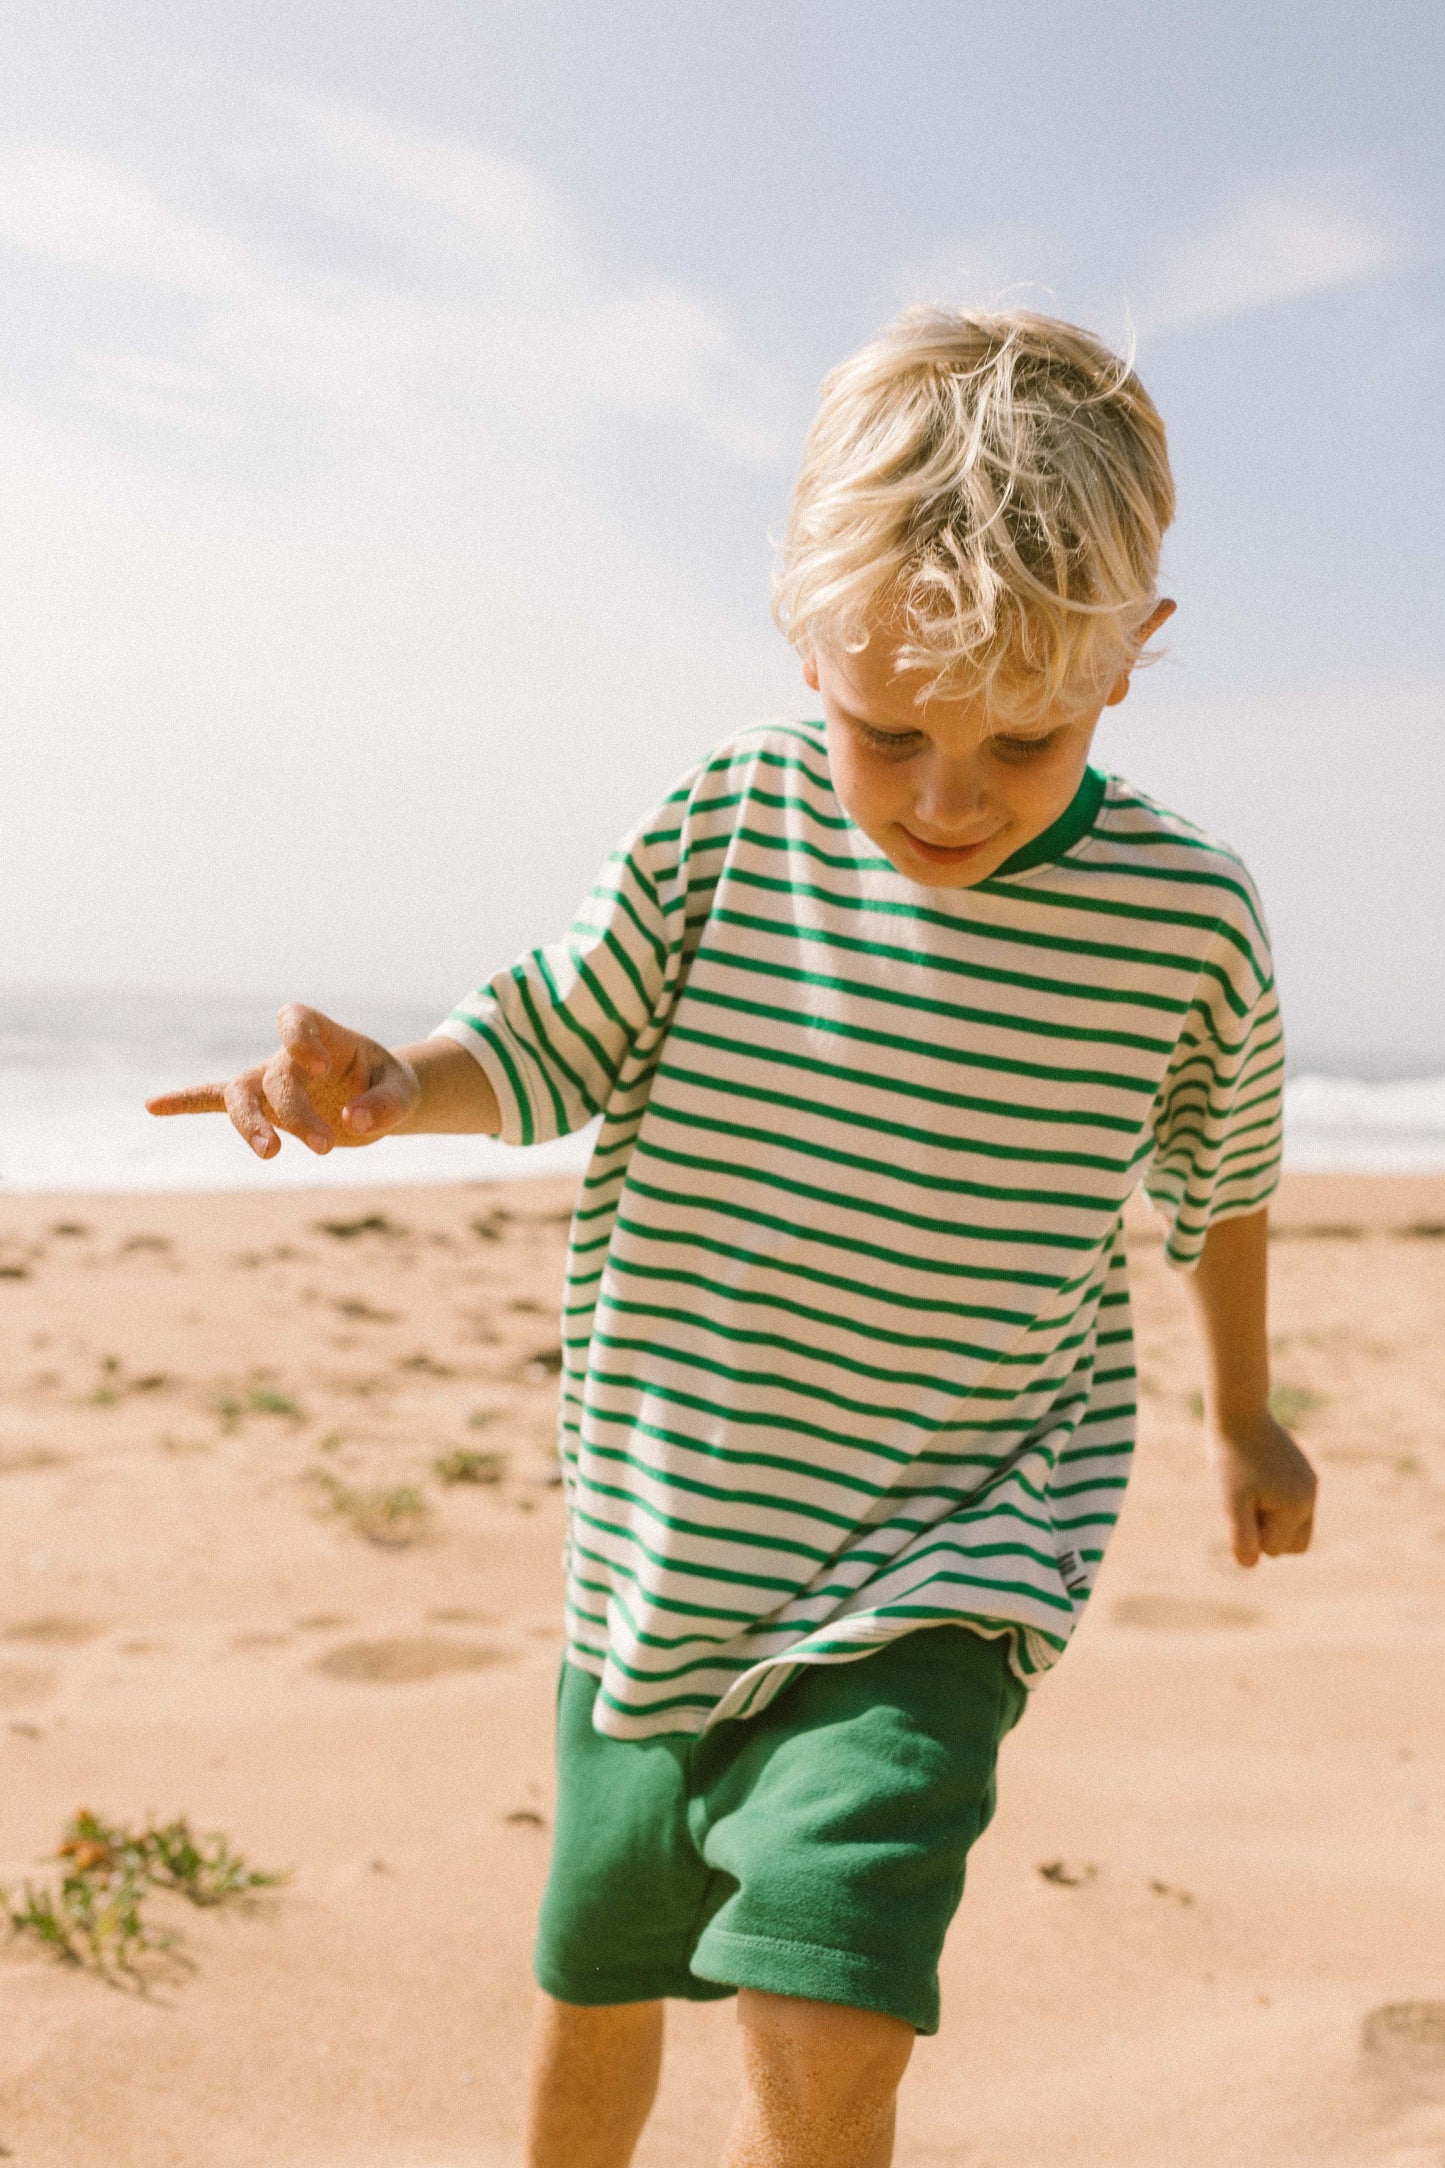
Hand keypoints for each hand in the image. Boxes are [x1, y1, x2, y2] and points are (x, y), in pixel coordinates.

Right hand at [145, 1004, 421, 1159]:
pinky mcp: (261, 1106)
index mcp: (326, 1036)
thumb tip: (354, 1122)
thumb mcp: (404, 1093)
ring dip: (250, 1126)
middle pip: (276, 1078)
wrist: (376, 1096)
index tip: (318, 1065)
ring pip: (240, 1094)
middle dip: (297, 1114)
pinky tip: (153, 1105)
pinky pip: (214, 1099)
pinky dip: (186, 1102)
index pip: (297, 1019)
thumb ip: (386, 1104)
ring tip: (271, 1155)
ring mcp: (270, 1079)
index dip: (299, 1038)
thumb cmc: (388, 1085)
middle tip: (326, 1148)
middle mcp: (290, 1056)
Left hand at [1209, 1412, 1317, 1567]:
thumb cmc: (1231, 1459)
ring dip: (1272, 1518)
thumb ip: (1241, 1535)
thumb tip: (1250, 1564)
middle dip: (1268, 1533)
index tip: (1239, 1502)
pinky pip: (1293, 1502)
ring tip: (1251, 1491)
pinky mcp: (1304, 1471)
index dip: (1250, 1533)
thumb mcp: (1230, 1500)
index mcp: (1296, 1507)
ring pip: (1294, 1525)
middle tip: (1245, 1502)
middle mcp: (1310, 1497)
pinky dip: (1275, 1501)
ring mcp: (1310, 1483)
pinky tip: (1257, 1477)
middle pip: (1293, 1545)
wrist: (1239, 1414)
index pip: (1273, 1550)